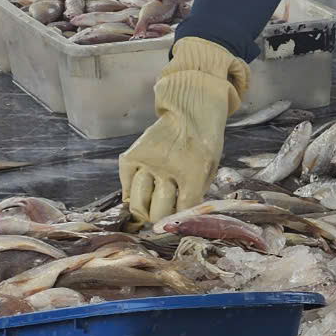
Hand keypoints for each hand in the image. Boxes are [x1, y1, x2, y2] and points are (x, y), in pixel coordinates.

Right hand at [119, 37, 249, 222]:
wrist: (190, 112)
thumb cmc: (203, 144)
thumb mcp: (209, 169)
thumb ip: (195, 194)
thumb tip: (179, 218)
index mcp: (192, 173)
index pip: (181, 209)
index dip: (179, 221)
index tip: (177, 224)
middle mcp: (167, 168)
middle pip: (157, 211)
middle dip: (160, 220)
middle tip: (161, 219)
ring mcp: (147, 162)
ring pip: (138, 202)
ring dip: (143, 211)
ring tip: (149, 210)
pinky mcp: (132, 155)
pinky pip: (126, 184)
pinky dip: (131, 193)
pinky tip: (139, 194)